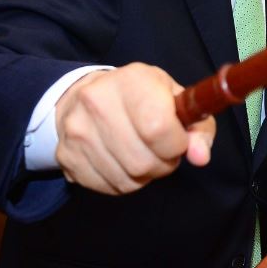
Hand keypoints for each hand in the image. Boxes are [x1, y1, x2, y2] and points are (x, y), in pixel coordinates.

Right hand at [54, 63, 215, 194]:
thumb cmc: (141, 97)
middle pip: (142, 161)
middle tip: (161, 151)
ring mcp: (77, 130)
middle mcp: (97, 102)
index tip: (178, 141)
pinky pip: (108, 187)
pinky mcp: (66, 155)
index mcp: (132, 80)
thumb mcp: (176, 98)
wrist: (84, 96)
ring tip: (143, 154)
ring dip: (144, 176)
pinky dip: (123, 182)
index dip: (176, 144)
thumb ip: (198, 127)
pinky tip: (122, 161)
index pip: (157, 128)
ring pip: (127, 179)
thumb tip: (200, 157)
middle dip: (162, 164)